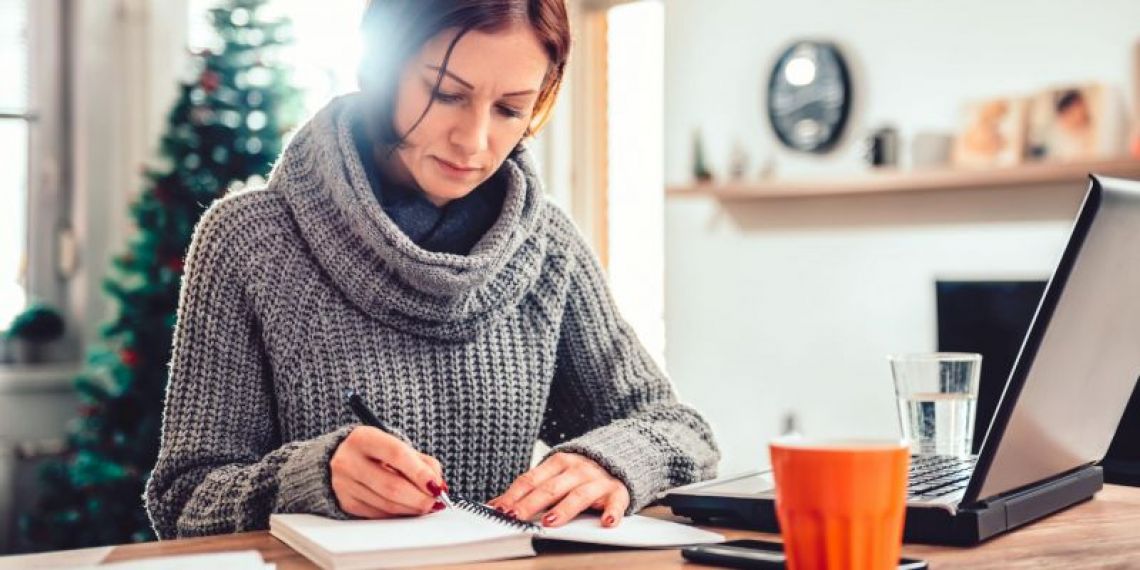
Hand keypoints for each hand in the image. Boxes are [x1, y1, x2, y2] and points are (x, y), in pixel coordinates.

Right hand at [330, 426, 446, 518]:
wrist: (342, 458)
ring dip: (412, 509)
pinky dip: (399, 514)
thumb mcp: (397, 446)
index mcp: (364, 438)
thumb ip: (422, 462)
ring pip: (386, 505)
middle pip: (392, 486)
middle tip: (436, 501)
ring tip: (426, 505)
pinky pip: (379, 515)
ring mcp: (344, 484)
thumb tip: (438, 486)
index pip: (397, 455)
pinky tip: (408, 509)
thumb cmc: (377, 451)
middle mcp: (349, 460)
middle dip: (419, 498)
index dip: (420, 473)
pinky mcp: (347, 503)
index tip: (438, 486)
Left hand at [488, 452, 629, 527]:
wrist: (618, 456)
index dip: (514, 495)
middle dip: (531, 504)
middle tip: (516, 517)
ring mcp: (597, 480)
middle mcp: (576, 470)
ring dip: (564, 510)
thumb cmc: (579, 471)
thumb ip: (529, 488)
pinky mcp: (617, 491)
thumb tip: (496, 504)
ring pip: (578, 496)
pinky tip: (606, 522)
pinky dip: (612, 512)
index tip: (500, 509)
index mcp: (558, 462)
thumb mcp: (554, 473)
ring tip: (550, 522)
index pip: (531, 480)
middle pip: (550, 489)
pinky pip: (615, 503)